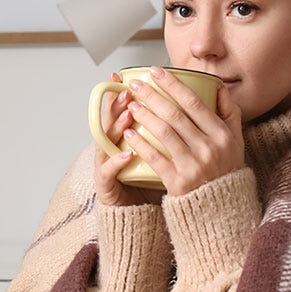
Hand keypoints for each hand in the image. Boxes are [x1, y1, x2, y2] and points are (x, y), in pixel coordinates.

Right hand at [93, 72, 162, 206]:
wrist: (137, 215)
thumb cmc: (151, 183)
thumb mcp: (160, 154)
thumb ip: (167, 132)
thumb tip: (185, 105)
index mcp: (123, 138)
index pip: (119, 111)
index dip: (121, 94)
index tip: (125, 76)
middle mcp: (111, 148)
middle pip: (110, 121)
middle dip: (119, 103)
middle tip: (130, 89)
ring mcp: (105, 165)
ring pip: (107, 141)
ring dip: (118, 126)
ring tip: (130, 113)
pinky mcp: (106, 185)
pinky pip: (110, 171)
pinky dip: (118, 161)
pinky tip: (129, 153)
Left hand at [121, 68, 243, 195]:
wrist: (220, 208)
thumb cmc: (225, 171)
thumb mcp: (236, 142)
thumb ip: (230, 113)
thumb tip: (219, 87)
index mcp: (223, 135)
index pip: (194, 103)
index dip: (173, 85)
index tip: (155, 72)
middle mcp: (210, 149)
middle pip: (175, 115)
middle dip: (152, 95)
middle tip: (135, 84)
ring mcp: (194, 166)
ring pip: (164, 133)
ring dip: (144, 116)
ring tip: (131, 105)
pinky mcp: (179, 182)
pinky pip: (156, 158)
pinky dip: (141, 143)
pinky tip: (129, 133)